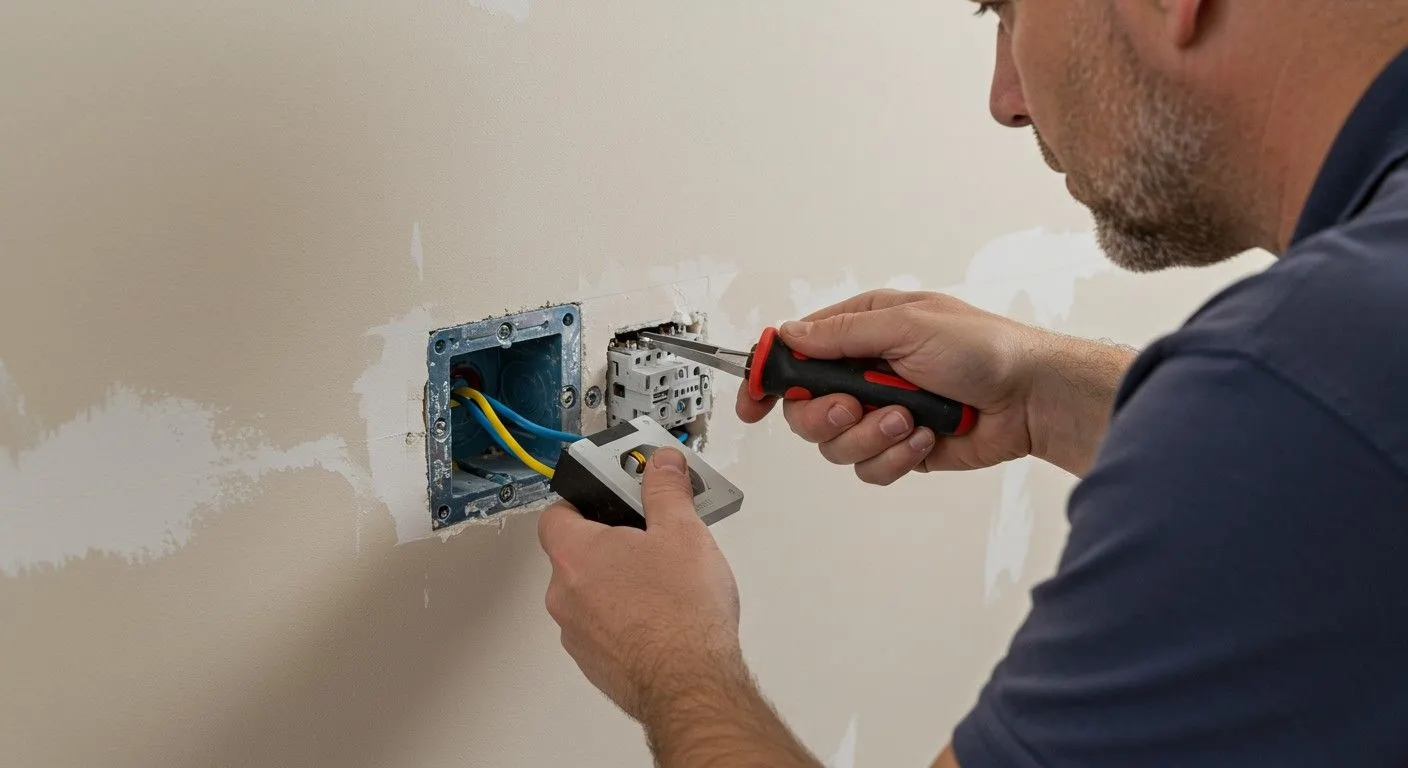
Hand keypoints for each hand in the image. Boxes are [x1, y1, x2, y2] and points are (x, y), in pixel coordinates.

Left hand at [537, 447, 741, 722]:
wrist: (691, 685)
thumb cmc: (682, 615)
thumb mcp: (683, 532)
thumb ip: (666, 490)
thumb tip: (661, 464)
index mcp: (575, 554)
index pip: (558, 512)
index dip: (585, 500)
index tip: (615, 493)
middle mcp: (564, 595)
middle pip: (578, 553)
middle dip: (615, 542)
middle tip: (654, 536)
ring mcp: (578, 634)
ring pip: (591, 593)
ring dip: (620, 582)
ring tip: (667, 580)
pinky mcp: (596, 664)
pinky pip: (604, 627)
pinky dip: (626, 617)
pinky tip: (664, 615)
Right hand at [737, 289, 1134, 479]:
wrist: (1031, 398)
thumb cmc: (985, 348)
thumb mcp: (907, 324)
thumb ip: (842, 334)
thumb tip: (791, 334)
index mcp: (862, 332)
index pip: (796, 353)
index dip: (767, 378)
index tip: (751, 401)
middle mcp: (866, 374)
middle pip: (805, 410)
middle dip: (825, 415)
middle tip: (853, 406)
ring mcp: (881, 413)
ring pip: (835, 445)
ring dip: (870, 436)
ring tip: (909, 418)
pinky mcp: (900, 448)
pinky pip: (869, 468)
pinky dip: (895, 457)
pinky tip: (925, 437)